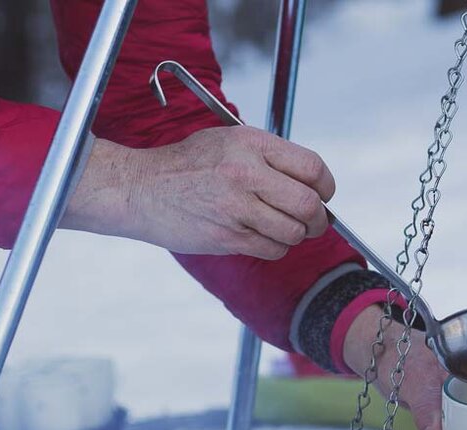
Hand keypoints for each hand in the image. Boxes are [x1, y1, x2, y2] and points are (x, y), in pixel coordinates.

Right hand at [64, 128, 334, 258]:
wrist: (141, 189)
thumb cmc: (188, 165)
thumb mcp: (228, 142)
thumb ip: (269, 158)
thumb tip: (313, 185)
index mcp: (250, 143)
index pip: (312, 167)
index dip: (325, 186)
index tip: (323, 194)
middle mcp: (246, 173)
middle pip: (309, 205)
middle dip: (318, 219)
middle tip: (314, 221)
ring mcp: (237, 207)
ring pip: (294, 232)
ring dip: (295, 235)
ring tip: (281, 227)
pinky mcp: (228, 237)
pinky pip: (273, 250)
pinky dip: (275, 247)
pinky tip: (261, 237)